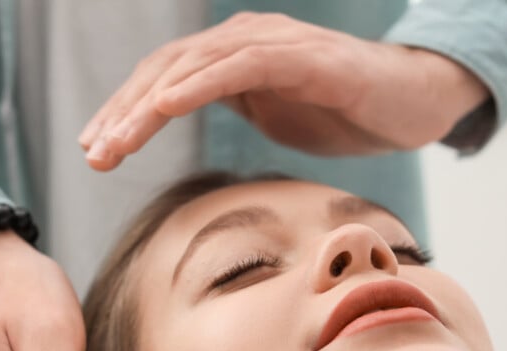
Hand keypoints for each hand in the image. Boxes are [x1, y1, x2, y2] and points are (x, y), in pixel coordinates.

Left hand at [79, 11, 488, 168]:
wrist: (413, 102)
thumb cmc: (345, 111)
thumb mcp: (276, 115)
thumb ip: (238, 109)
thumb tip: (200, 131)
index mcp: (233, 58)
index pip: (164, 80)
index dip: (125, 112)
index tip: (94, 148)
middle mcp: (246, 40)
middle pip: (167, 70)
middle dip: (123, 112)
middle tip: (92, 153)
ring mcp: (275, 44)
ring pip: (194, 67)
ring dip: (150, 104)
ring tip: (116, 140)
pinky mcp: (306, 57)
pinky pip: (242, 65)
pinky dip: (200, 83)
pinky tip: (168, 106)